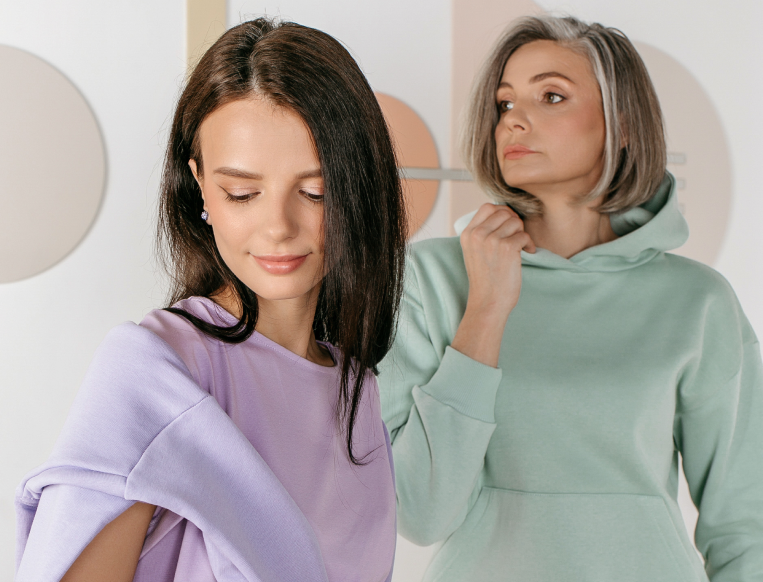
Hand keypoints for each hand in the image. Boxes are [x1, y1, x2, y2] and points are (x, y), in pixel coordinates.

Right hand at [451, 204, 534, 366]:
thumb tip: (506, 214)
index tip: (508, 227)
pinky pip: (525, 235)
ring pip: (516, 222)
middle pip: (504, 212)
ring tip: (521, 248)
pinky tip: (527, 254)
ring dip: (522, 234)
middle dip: (514, 223)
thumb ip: (483, 233)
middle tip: (517, 238)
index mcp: (467, 233)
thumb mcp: (475, 252)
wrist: (488, 303)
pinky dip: (530, 245)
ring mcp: (491, 240)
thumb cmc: (485, 280)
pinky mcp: (506, 248)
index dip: (502, 213)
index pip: (488, 207)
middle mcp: (477, 234)